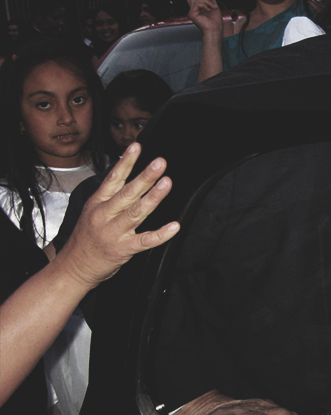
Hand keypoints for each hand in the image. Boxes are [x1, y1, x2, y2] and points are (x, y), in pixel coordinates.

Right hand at [57, 143, 178, 290]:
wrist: (72, 268)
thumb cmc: (85, 239)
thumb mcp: (91, 211)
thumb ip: (109, 195)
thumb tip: (126, 175)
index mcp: (97, 203)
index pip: (113, 178)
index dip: (125, 162)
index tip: (136, 147)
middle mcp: (105, 215)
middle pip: (127, 192)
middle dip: (145, 176)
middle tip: (159, 163)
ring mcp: (114, 232)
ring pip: (136, 212)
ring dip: (153, 197)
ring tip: (166, 183)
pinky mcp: (123, 249)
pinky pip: (145, 240)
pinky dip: (161, 234)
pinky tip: (173, 226)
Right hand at [187, 0, 224, 36]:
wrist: (215, 29)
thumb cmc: (215, 21)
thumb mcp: (214, 6)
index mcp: (197, 8)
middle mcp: (193, 10)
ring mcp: (192, 12)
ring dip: (207, 1)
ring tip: (213, 6)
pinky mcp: (192, 14)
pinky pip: (197, 3)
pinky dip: (205, 4)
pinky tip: (208, 9)